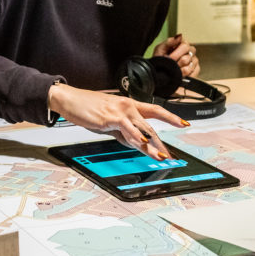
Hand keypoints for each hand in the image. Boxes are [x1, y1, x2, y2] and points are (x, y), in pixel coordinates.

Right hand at [48, 83, 188, 159]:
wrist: (70, 99)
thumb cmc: (88, 108)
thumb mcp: (109, 121)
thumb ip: (123, 131)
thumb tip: (134, 143)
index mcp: (130, 105)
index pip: (156, 110)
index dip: (171, 117)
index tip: (184, 124)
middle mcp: (128, 106)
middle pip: (151, 125)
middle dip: (162, 142)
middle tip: (171, 155)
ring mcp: (120, 111)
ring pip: (142, 129)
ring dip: (153, 145)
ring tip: (161, 156)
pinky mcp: (110, 118)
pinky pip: (126, 129)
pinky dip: (135, 137)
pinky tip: (142, 144)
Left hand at [153, 33, 199, 77]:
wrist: (159, 71)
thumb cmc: (160, 59)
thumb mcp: (160, 49)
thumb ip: (169, 42)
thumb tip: (179, 36)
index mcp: (183, 43)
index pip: (185, 46)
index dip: (175, 54)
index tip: (168, 58)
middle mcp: (191, 51)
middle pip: (186, 58)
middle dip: (175, 63)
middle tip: (169, 65)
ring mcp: (194, 60)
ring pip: (188, 68)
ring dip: (177, 71)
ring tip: (172, 70)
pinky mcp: (196, 69)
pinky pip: (191, 75)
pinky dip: (182, 76)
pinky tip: (178, 74)